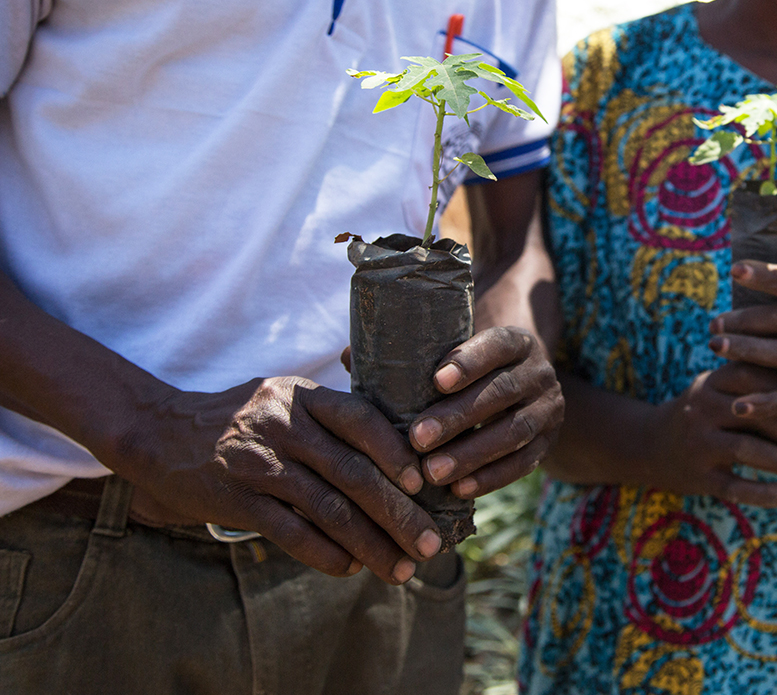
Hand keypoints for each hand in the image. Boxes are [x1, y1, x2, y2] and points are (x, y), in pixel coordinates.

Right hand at [119, 378, 441, 584]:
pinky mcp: (237, 501)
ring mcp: (259, 465)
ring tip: (402, 567)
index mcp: (302, 396)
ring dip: (372, 544)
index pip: (361, 418)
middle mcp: (283, 427)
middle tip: (431, 543)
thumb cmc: (241, 417)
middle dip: (400, 513)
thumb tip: (403, 450)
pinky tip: (351, 568)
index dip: (396, 452)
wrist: (158, 431)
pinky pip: (292, 533)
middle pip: (354, 474)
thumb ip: (333, 416)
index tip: (425, 484)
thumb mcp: (285, 396)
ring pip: (329, 510)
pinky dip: (326, 555)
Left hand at [405, 327, 563, 498]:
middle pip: (502, 391)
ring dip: (471, 454)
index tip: (435, 381)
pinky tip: (459, 489)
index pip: (498, 345)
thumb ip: (424, 360)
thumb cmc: (477, 373)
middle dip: (459, 416)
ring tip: (432, 471)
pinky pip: (524, 464)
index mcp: (518, 342)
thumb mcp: (465, 357)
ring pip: (514, 432)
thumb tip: (356, 360)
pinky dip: (491, 478)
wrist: (528, 394)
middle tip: (419, 437)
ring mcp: (548, 409)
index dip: (469, 363)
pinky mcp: (549, 443)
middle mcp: (539, 373)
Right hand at [634, 361, 776, 507]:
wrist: (650, 446)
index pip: (749, 376)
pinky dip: (771, 494)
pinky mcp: (697, 477)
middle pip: (752, 415)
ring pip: (745, 450)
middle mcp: (701, 409)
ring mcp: (697, 444)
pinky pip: (737, 488)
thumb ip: (754, 382)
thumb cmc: (704, 413)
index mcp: (710, 383)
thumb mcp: (718, 389)